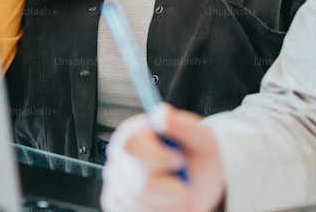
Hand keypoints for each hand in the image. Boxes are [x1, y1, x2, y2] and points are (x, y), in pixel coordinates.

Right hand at [101, 104, 225, 211]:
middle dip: (170, 190)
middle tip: (184, 182)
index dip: (158, 158)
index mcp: (134, 132)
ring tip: (177, 192)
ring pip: (138, 205)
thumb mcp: (201, 138)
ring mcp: (115, 181)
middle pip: (138, 186)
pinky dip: (158, 211)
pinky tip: (165, 203)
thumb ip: (183, 126)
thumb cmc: (198, 157)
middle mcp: (119, 156)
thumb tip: (162, 114)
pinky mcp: (116, 202)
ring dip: (167, 205)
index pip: (131, 145)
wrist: (197, 182)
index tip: (179, 161)